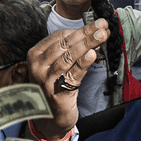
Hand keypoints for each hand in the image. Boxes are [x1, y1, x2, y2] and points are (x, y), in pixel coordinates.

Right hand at [27, 18, 109, 140]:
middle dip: (87, 33)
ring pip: (69, 57)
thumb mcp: (59, 64)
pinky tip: (93, 54)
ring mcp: (46, 79)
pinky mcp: (57, 92)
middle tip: (103, 26)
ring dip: (88, 44)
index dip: (80, 29)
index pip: (60, 36)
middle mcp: (38, 65)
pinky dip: (83, 63)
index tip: (97, 25)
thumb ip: (71, 49)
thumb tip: (93, 32)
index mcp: (36, 54)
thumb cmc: (56, 85)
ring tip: (102, 36)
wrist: (51, 116)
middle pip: (66, 44)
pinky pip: (72, 74)